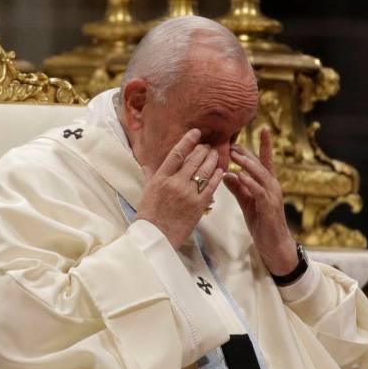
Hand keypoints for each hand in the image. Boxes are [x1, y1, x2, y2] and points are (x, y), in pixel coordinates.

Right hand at [136, 129, 222, 248]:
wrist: (155, 236)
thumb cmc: (149, 215)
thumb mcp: (147, 192)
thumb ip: (150, 176)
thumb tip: (146, 165)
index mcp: (161, 177)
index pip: (177, 153)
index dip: (188, 140)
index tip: (196, 133)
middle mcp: (175, 182)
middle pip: (194, 159)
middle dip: (203, 150)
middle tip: (208, 146)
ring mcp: (188, 194)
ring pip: (205, 170)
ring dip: (212, 160)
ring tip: (215, 154)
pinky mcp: (198, 205)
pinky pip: (211, 187)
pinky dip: (217, 176)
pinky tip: (221, 170)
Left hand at [223, 129, 297, 275]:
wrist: (274, 244)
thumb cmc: (262, 223)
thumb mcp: (247, 202)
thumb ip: (238, 188)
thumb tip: (226, 174)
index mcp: (267, 184)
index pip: (265, 160)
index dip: (264, 145)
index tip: (263, 128)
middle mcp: (272, 186)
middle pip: (260, 165)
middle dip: (248, 153)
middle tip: (234, 143)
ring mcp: (272, 196)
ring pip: (261, 175)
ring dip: (248, 164)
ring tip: (236, 155)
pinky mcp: (269, 208)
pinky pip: (259, 192)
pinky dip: (250, 183)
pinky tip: (241, 177)